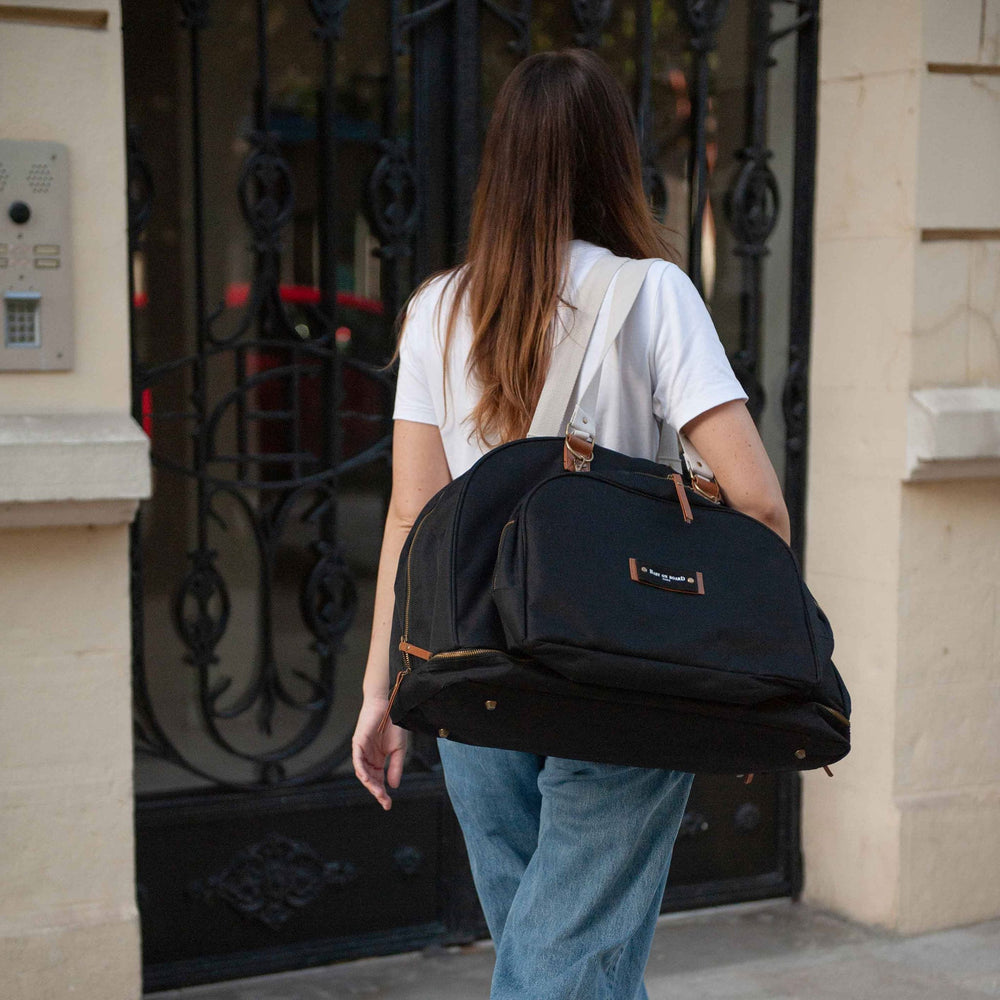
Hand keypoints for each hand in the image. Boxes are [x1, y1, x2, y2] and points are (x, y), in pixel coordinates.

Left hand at [352, 694, 407, 810]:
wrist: (391, 706)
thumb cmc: (394, 725)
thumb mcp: (399, 750)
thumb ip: (396, 767)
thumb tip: (393, 786)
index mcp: (378, 760)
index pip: (378, 780)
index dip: (382, 792)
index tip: (388, 804)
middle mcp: (368, 758)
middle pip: (370, 779)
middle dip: (377, 791)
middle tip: (384, 801)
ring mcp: (362, 751)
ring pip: (362, 772)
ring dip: (369, 783)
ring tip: (378, 793)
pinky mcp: (358, 743)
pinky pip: (357, 760)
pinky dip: (361, 769)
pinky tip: (367, 778)